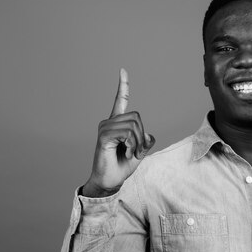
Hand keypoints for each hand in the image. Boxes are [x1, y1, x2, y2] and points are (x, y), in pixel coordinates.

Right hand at [82, 69, 154, 197]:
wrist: (109, 181)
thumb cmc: (121, 166)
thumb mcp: (139, 152)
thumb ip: (145, 141)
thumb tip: (148, 134)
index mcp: (117, 123)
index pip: (120, 100)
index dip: (123, 86)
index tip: (122, 70)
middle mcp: (109, 122)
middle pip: (136, 117)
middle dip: (141, 136)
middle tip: (136, 151)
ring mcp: (105, 128)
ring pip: (133, 126)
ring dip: (137, 143)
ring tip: (130, 153)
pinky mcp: (103, 136)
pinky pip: (126, 133)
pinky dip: (132, 145)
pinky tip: (126, 153)